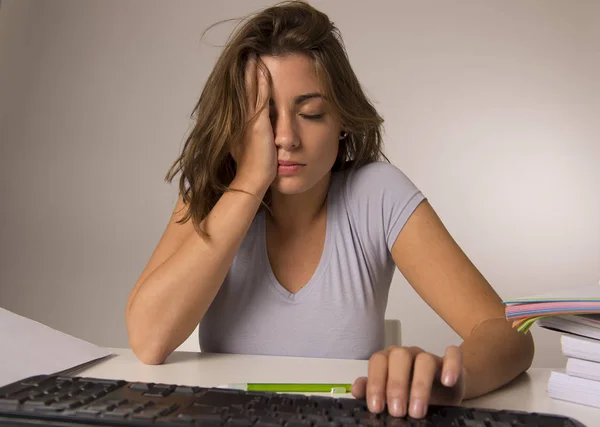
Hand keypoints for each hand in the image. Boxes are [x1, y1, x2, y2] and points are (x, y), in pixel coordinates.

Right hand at [231, 55, 276, 194]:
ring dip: (251, 73)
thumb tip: (257, 136)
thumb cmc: (254, 171)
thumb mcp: (250, 150)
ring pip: (248, 91)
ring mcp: (247, 122)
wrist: (252, 181)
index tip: (245, 71)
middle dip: (244, 74)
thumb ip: (252, 140)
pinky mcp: (256, 124)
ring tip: (254, 56)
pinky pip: (259, 98)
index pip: (239, 100)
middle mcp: (239, 121)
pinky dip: (260, 83)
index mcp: (237, 126)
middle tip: (247, 56)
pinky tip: (263, 70)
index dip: (242, 85)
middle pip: (240, 91)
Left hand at [351, 346, 465, 418]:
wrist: (444, 390)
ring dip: (420, 385)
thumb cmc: (412, 392)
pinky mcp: (452, 360)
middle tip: (397, 411)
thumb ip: (373, 390)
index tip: (376, 407)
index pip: (378, 362)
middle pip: (399, 357)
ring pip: (424, 360)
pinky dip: (451, 365)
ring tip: (417, 411)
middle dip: (396, 385)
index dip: (375, 383)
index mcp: (389, 359)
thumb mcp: (390, 395)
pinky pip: (453, 354)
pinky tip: (448, 381)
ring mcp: (430, 355)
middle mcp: (408, 354)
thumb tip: (356, 389)